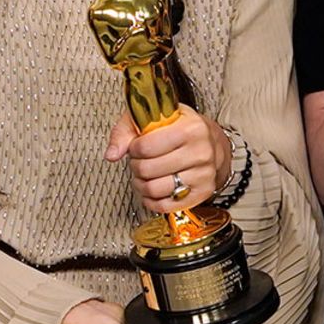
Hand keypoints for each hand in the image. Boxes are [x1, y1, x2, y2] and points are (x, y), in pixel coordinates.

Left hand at [107, 108, 229, 213]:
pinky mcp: (202, 193)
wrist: (211, 141)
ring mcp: (203, 175)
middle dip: (136, 167)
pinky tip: (151, 190)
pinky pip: (166, 205)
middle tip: (139, 161)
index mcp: (191, 129)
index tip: (136, 146)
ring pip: (155, 189)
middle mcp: (201, 152)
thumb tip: (112, 154)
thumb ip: (126, 131)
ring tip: (143, 176)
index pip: (146, 147)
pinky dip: (151, 200)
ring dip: (141, 185)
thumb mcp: (153, 117)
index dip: (133, 149)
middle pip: (148, 170)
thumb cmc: (180, 127)